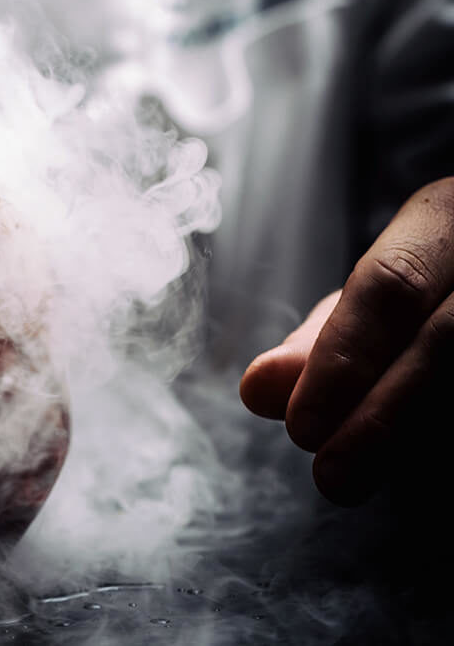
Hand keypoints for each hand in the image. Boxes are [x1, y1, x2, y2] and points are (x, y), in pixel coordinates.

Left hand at [240, 177, 453, 505]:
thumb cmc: (438, 281)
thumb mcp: (385, 290)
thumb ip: (326, 338)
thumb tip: (260, 388)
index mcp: (447, 216)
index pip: (390, 284)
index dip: (344, 359)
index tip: (301, 426)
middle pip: (444, 340)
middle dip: (381, 417)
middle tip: (333, 477)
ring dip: (422, 437)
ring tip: (369, 475)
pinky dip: (448, 446)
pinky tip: (428, 469)